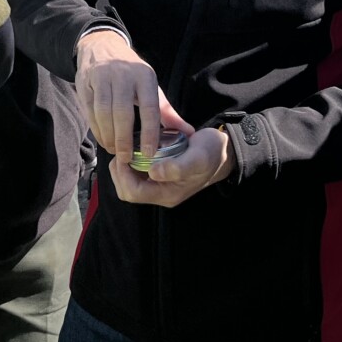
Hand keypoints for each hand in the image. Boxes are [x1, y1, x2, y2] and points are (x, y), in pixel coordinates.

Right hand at [74, 29, 185, 168]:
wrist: (102, 46)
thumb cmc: (131, 74)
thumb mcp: (151, 87)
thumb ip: (167, 112)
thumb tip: (188, 133)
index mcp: (144, 77)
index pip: (150, 109)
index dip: (150, 134)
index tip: (149, 153)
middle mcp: (123, 75)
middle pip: (123, 113)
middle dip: (124, 140)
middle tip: (127, 158)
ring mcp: (102, 78)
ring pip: (104, 113)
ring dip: (109, 136)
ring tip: (115, 151)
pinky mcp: (85, 83)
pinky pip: (90, 111)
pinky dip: (97, 129)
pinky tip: (103, 139)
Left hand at [109, 124, 234, 207]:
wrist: (222, 151)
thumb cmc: (211, 154)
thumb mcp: (198, 158)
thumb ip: (177, 167)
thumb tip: (154, 173)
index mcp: (168, 194)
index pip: (133, 193)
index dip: (122, 174)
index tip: (124, 154)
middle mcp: (161, 193)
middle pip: (127, 191)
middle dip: (119, 172)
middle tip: (122, 151)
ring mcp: (159, 185)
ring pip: (128, 183)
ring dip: (123, 167)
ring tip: (127, 148)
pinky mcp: (158, 175)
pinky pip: (136, 173)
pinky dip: (130, 161)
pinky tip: (134, 147)